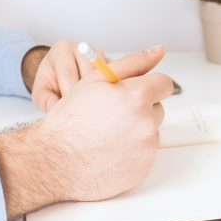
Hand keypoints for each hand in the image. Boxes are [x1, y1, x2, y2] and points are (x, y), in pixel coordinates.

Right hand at [0, 45, 172, 219]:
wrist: (55, 161)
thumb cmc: (70, 120)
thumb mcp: (96, 80)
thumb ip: (132, 62)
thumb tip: (158, 51)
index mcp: (137, 96)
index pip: (164, 83)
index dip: (149, 85)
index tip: (137, 91)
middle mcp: (146, 122)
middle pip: (158, 108)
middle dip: (140, 109)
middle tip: (112, 115)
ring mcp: (146, 148)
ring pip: (151, 132)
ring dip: (136, 130)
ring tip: (107, 134)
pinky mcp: (143, 169)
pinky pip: (145, 154)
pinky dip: (132, 152)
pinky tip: (109, 151)